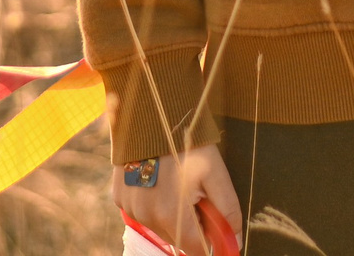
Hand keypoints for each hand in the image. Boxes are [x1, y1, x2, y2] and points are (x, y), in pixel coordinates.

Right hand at [112, 144, 240, 255]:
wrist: (152, 112)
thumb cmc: (187, 142)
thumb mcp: (215, 172)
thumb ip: (227, 210)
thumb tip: (234, 241)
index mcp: (171, 214)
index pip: (195, 248)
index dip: (209, 240)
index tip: (215, 224)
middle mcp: (146, 216)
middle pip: (177, 239)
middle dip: (191, 224)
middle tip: (197, 194)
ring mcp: (130, 207)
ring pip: (159, 226)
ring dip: (171, 215)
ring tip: (177, 183)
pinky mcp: (119, 197)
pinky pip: (141, 212)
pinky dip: (153, 204)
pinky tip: (158, 180)